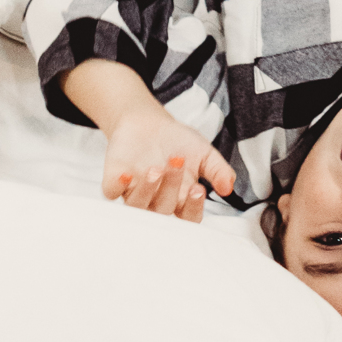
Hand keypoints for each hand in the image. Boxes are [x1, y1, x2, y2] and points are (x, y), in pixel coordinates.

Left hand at [63, 59, 235, 218]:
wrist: (148, 122)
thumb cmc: (177, 142)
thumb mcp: (203, 152)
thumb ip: (218, 170)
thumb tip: (229, 187)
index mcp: (180, 200)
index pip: (187, 218)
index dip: (192, 209)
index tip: (199, 189)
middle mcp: (156, 202)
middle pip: (163, 211)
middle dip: (171, 187)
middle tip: (176, 160)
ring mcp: (134, 194)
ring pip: (137, 207)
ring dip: (147, 190)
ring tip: (156, 168)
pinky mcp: (114, 183)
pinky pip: (111, 193)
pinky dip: (117, 187)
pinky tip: (126, 175)